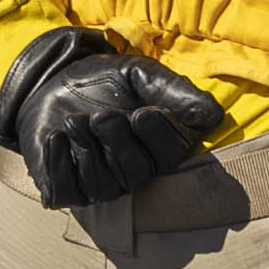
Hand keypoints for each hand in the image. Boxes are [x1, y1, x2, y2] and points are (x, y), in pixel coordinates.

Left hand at [0, 26, 226, 212]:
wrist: (53, 80)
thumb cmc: (104, 81)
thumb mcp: (141, 75)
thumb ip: (176, 92)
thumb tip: (215, 116)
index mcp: (157, 146)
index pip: (170, 156)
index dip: (158, 138)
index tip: (143, 112)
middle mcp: (132, 173)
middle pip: (136, 173)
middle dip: (118, 141)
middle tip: (101, 114)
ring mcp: (99, 185)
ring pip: (103, 184)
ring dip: (88, 149)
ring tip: (74, 119)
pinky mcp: (65, 189)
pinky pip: (68, 192)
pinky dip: (61, 165)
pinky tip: (57, 137)